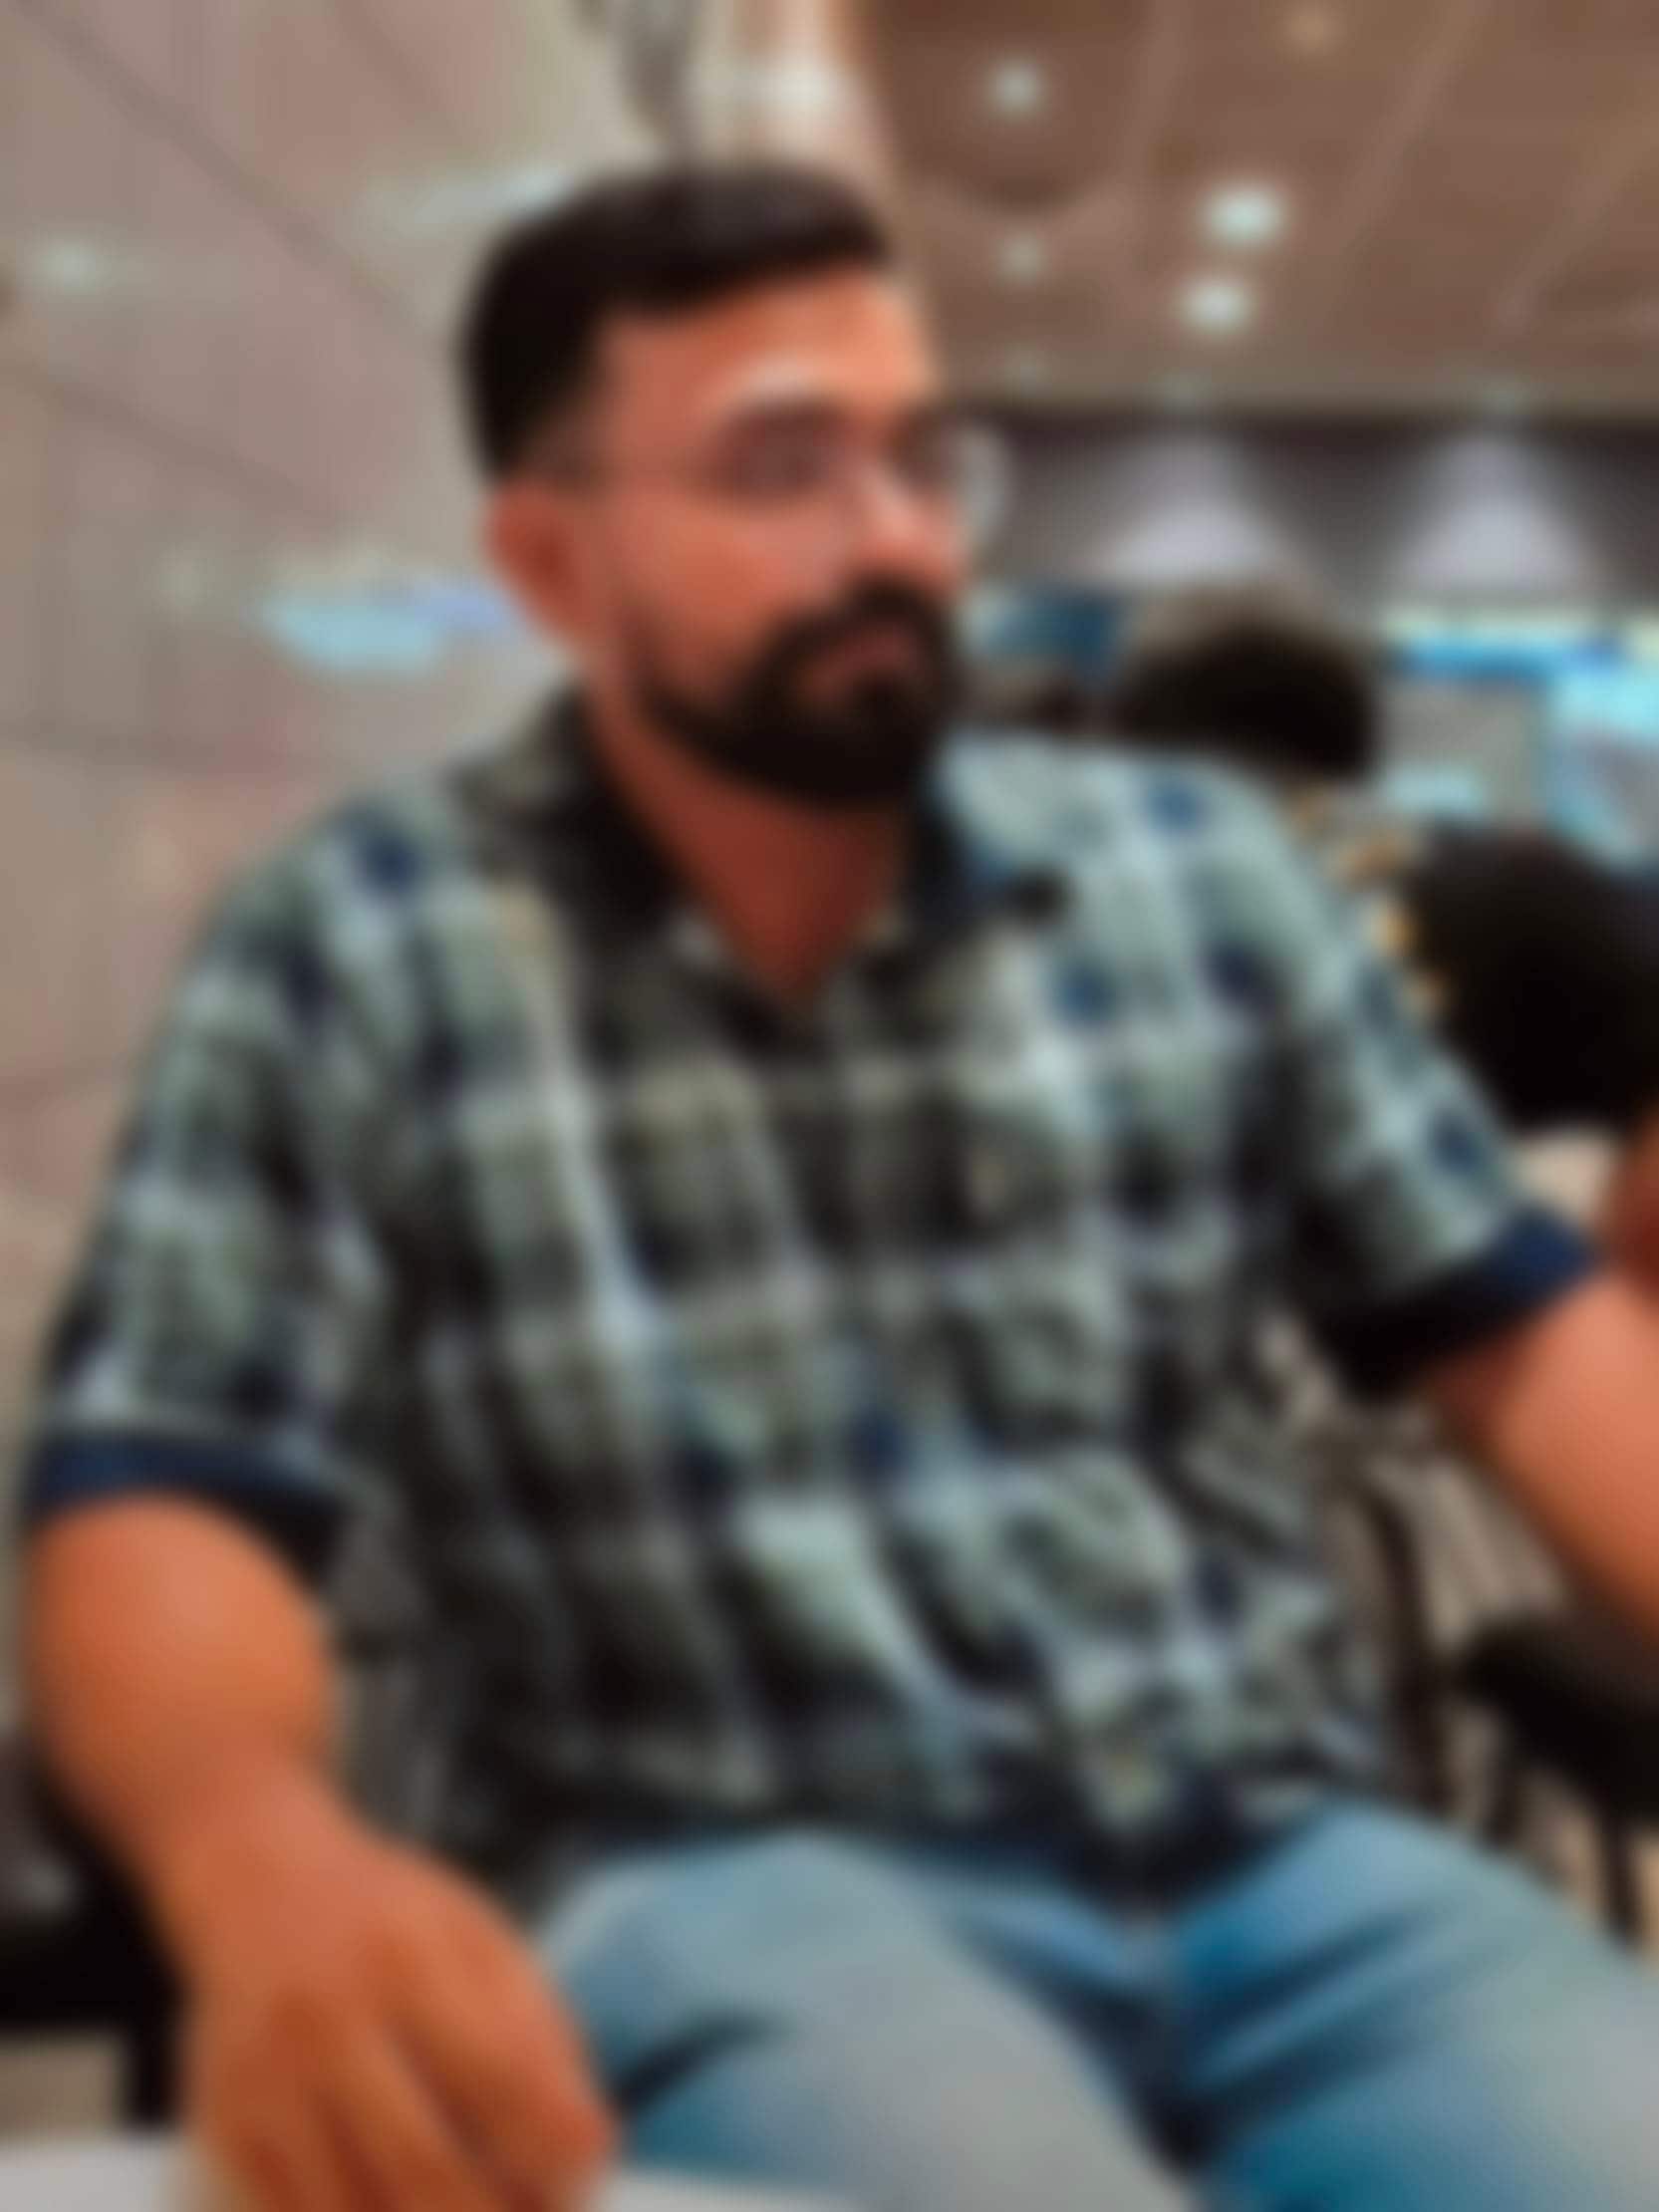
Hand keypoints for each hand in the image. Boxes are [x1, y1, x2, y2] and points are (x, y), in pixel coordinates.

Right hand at [154, 1762, 614, 2211]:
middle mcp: (329, 2023)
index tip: (590, 2168)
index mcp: (407, 1961)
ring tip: (488, 2211)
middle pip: (425, 2166)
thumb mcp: (478, 1938)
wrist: (259, 1886)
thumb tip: (589, 2142)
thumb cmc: (391, 1921)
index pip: (497, 2078)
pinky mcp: (229, 2130)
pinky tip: (406, 2211)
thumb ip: (537, 2031)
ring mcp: (269, 2084)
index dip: (553, 2146)